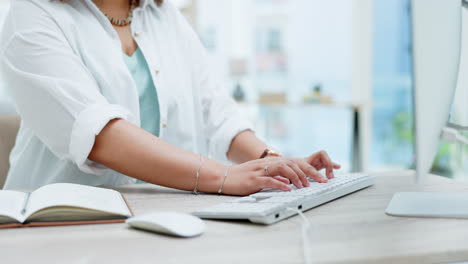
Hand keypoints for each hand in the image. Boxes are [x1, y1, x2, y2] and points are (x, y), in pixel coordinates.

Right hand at [222, 151, 340, 195]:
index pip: (292, 161)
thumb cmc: (241, 177)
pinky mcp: (253, 180)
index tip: (318, 177)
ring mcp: (259, 171)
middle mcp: (265, 164)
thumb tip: (288, 181)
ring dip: (295, 177)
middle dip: (307, 172)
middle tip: (318, 181)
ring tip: (304, 185)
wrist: (223, 177)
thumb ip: (274, 176)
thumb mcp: (259, 173)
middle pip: (291, 163)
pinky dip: (279, 184)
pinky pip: (269, 180)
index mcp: (268, 162)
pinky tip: (287, 188)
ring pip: (282, 168)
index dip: (306, 168)